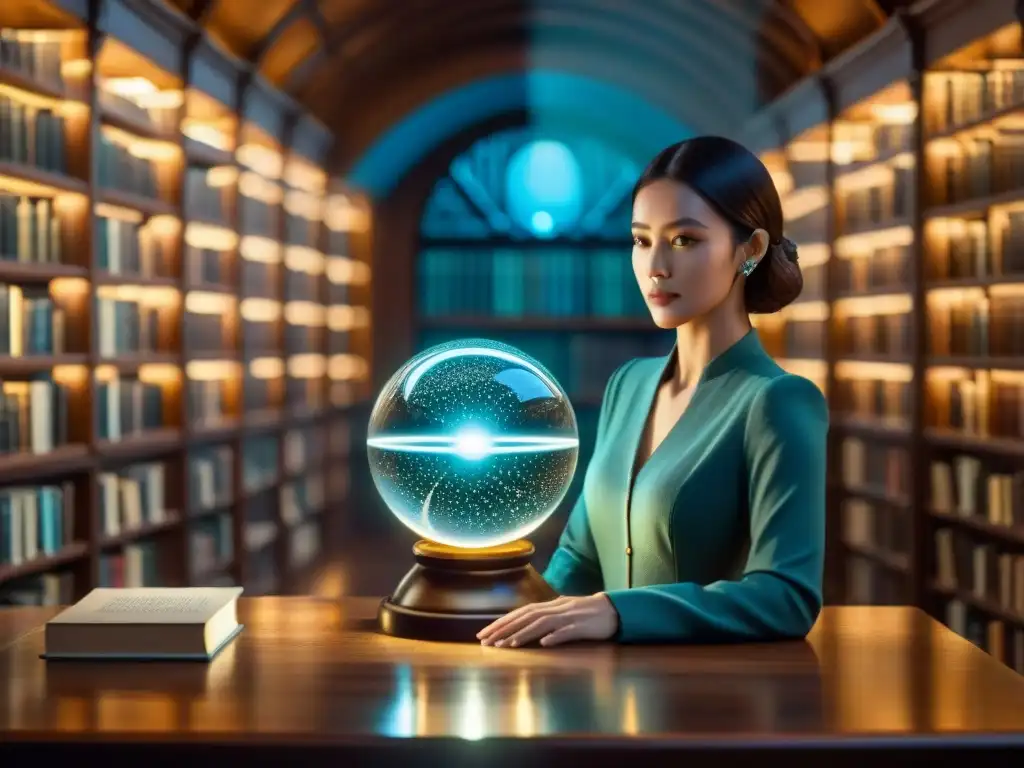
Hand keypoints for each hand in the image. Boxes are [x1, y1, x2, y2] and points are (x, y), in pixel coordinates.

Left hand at [477, 594, 618, 647]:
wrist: (613, 610)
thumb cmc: (586, 614)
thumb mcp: (562, 613)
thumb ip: (546, 618)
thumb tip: (527, 626)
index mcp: (550, 606)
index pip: (520, 613)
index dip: (501, 622)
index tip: (483, 634)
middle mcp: (556, 609)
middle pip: (525, 617)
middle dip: (504, 629)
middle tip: (485, 641)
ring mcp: (568, 617)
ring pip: (541, 623)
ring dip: (523, 634)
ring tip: (506, 645)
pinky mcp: (582, 626)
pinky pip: (566, 631)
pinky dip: (554, 636)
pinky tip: (543, 644)